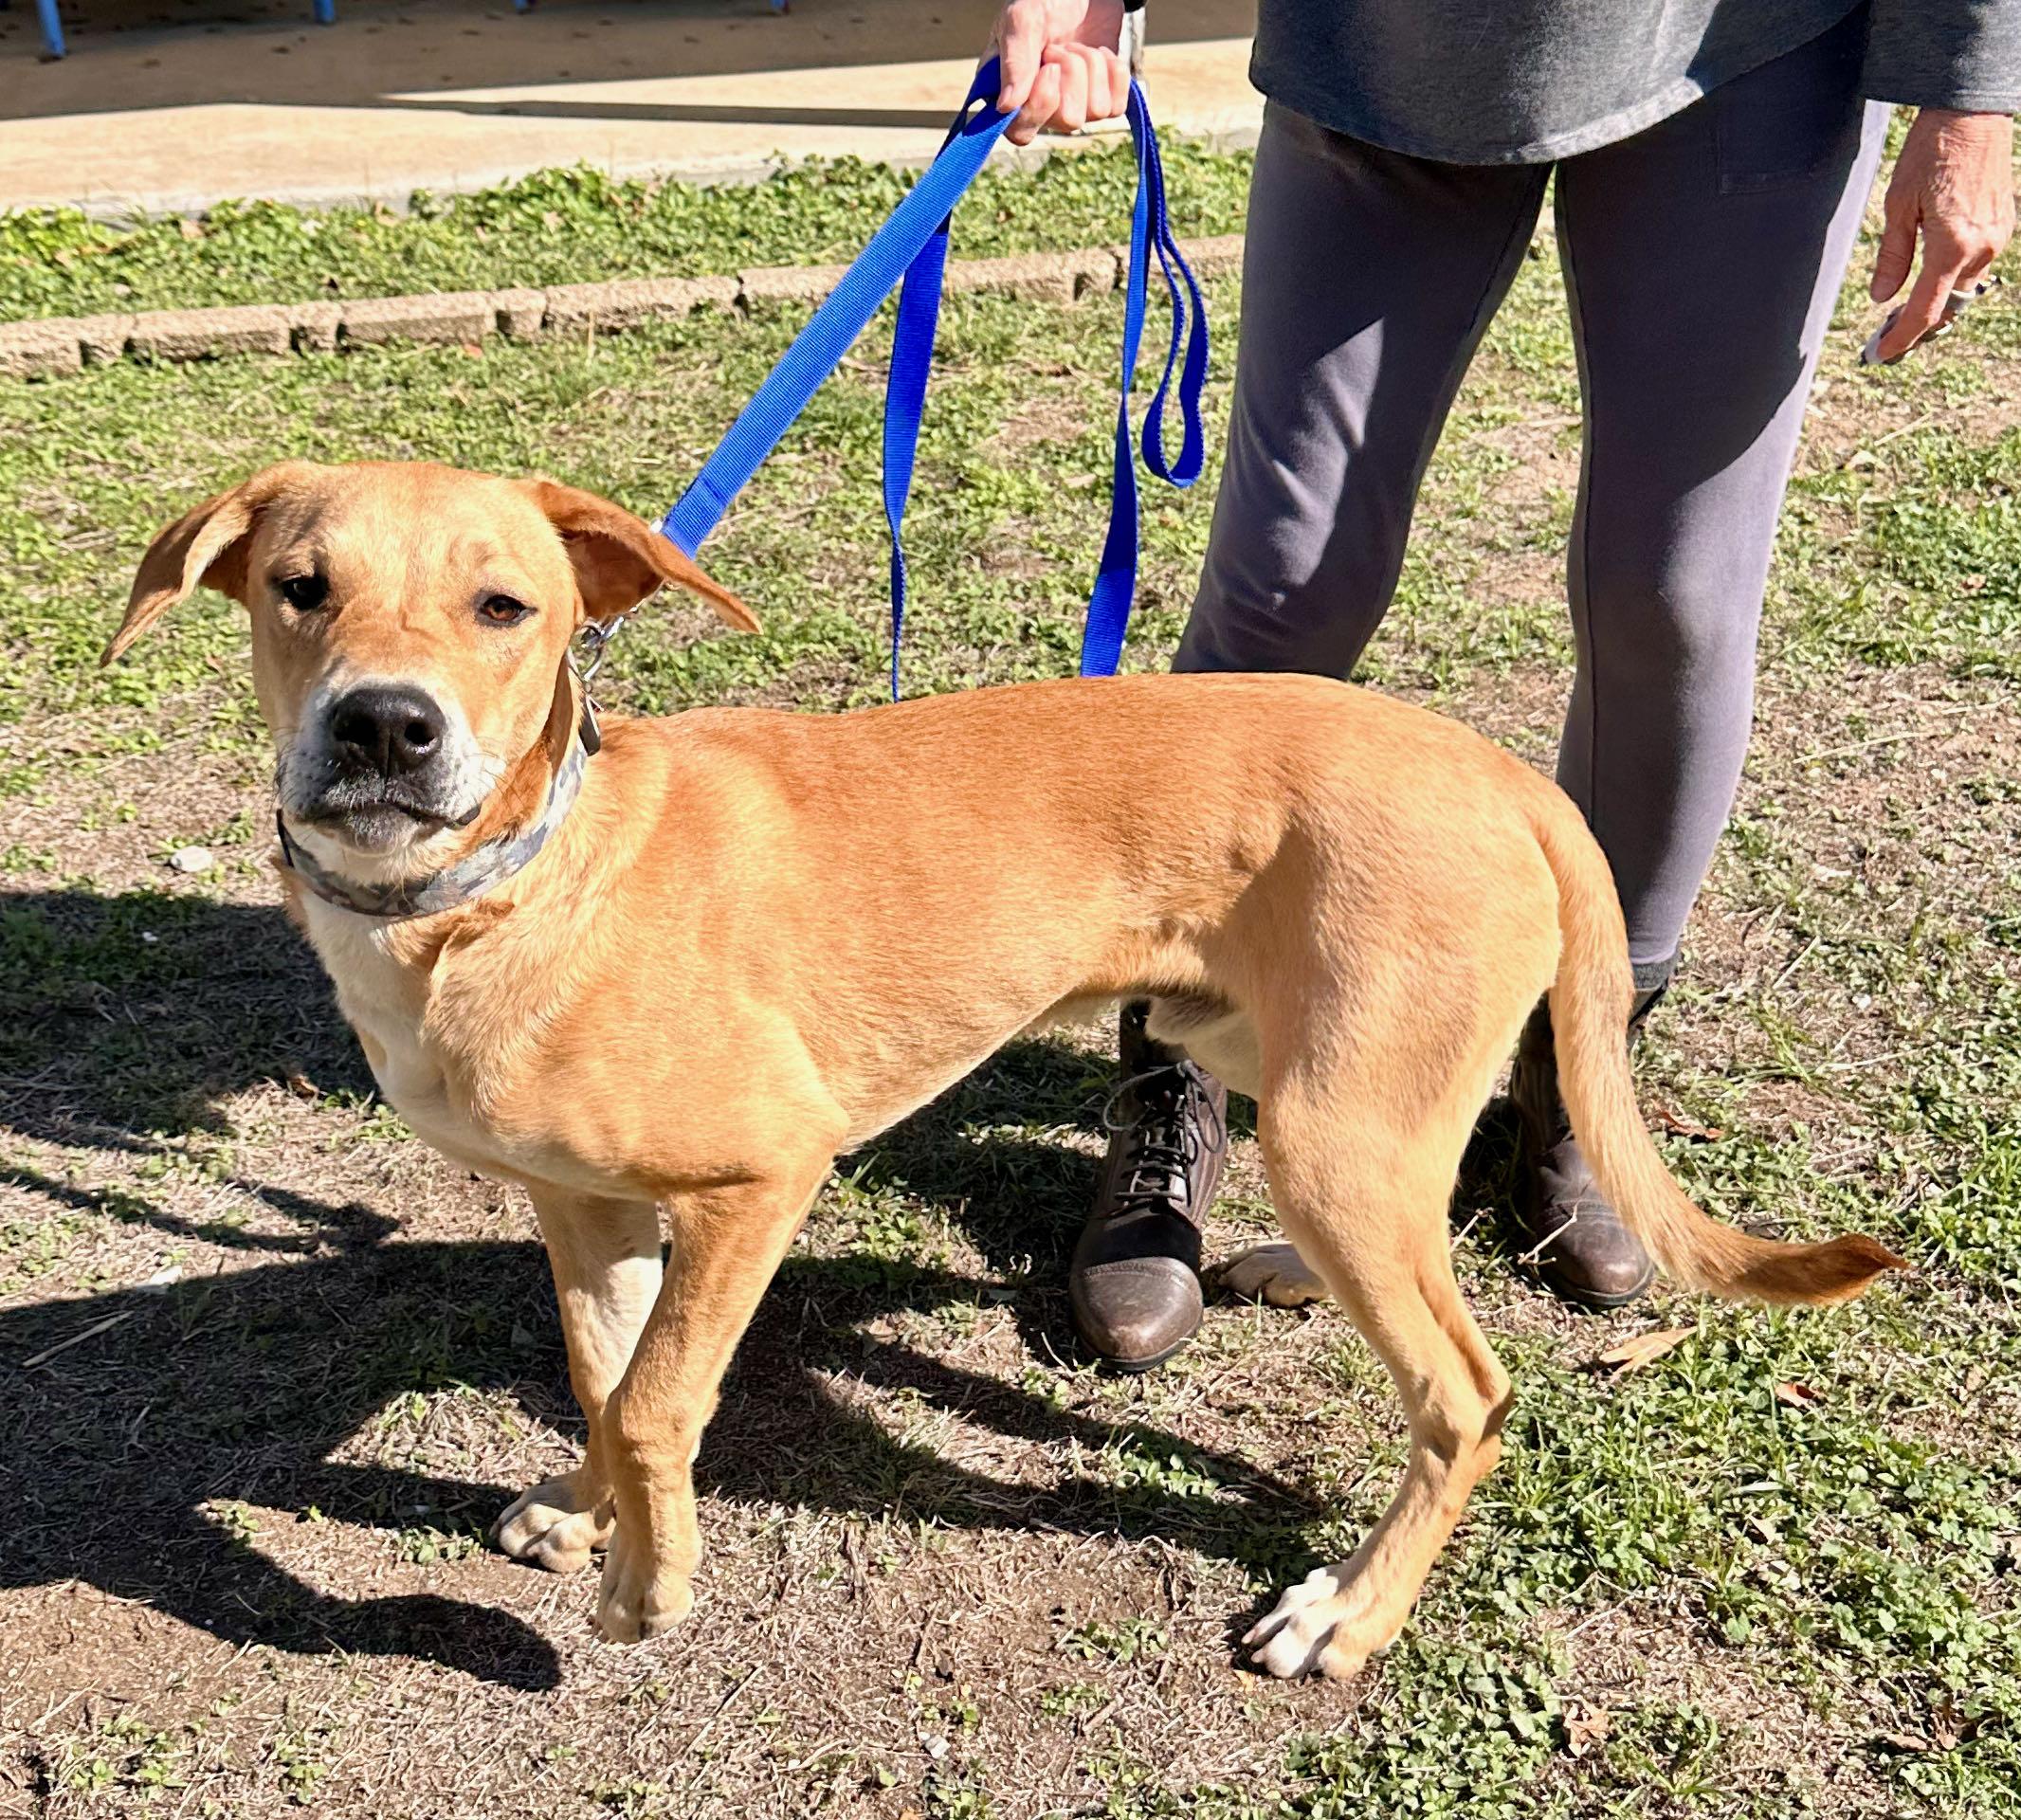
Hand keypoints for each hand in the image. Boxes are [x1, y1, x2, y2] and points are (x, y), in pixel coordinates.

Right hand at [991, 0, 1129, 145]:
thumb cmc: (1044, 1)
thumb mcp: (1023, 20)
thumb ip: (1014, 61)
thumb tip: (1006, 107)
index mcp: (1010, 94)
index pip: (1021, 131)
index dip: (1040, 106)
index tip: (1049, 68)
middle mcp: (1040, 108)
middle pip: (1068, 120)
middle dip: (1072, 72)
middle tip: (1061, 46)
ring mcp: (1073, 107)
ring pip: (1096, 111)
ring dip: (1092, 66)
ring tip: (1077, 45)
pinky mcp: (1102, 101)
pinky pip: (1117, 106)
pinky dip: (1113, 72)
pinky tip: (1099, 53)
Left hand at [1868, 109, 2015, 363]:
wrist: (1971, 112)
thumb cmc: (1930, 153)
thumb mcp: (1898, 206)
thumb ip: (1892, 256)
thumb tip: (1882, 297)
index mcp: (1953, 246)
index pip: (1926, 310)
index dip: (1902, 338)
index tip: (1880, 355)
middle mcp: (1983, 246)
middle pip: (1948, 304)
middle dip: (1919, 325)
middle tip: (1886, 338)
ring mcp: (1999, 235)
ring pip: (1964, 285)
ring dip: (1936, 301)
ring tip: (1901, 312)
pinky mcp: (2004, 223)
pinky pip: (1977, 263)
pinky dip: (1952, 277)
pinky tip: (1930, 276)